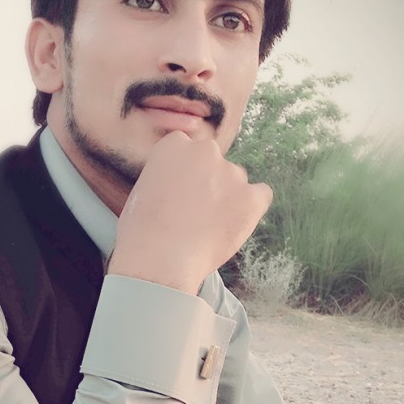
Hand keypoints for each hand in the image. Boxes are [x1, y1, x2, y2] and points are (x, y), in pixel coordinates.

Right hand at [109, 131, 271, 293]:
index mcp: (174, 145)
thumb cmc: (141, 232)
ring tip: (208, 229)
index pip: (188, 150)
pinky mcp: (251, 197)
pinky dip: (251, 209)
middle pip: (214, 162)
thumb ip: (166, 177)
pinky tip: (234, 225)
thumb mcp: (143, 190)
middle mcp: (205, 150)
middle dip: (209, 182)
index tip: (180, 194)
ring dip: (228, 198)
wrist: (160, 259)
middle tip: (195, 214)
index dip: (185, 175)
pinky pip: (261, 195)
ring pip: (236, 181)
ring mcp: (231, 172)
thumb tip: (181, 186)